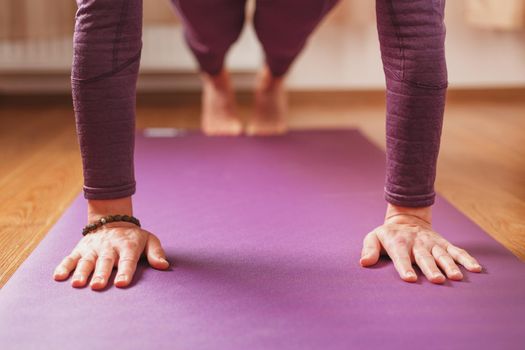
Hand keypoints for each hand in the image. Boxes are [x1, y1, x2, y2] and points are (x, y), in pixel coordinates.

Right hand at [53, 197, 168, 289]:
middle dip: (101, 274)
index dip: (125, 271)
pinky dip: (64, 266)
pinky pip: (70, 258)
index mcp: (127, 246)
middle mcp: (109, 247)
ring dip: (81, 272)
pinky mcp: (80, 249)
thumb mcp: (149, 240)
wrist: (112, 219)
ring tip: (77, 284)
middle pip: (105, 262)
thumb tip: (164, 266)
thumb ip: (156, 252)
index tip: (122, 283)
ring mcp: (93, 248)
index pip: (127, 260)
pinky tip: (58, 277)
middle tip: (98, 286)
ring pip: (86, 260)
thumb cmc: (134, 237)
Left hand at [360, 204, 481, 283]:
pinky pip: (457, 251)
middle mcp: (417, 243)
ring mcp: (432, 243)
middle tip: (437, 280)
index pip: (401, 256)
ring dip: (450, 265)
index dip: (404, 267)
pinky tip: (476, 269)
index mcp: (399, 243)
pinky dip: (467, 259)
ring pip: (442, 255)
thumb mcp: (374, 237)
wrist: (407, 218)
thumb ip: (369, 249)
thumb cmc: (388, 235)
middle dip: (431, 268)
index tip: (410, 279)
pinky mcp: (444, 244)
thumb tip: (363, 263)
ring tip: (456, 277)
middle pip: (424, 257)